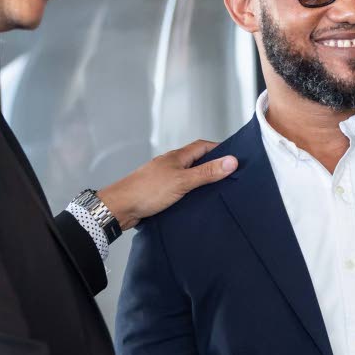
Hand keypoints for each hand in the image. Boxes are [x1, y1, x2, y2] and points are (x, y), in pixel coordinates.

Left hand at [97, 140, 236, 230]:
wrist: (120, 207)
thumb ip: (207, 172)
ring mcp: (165, 179)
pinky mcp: (160, 193)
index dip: (219, 149)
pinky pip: (181, 189)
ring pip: (188, 176)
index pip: (202, 146)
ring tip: (218, 191)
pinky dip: (191, 193)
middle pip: (196, 161)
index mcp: (177, 157)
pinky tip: (197, 203)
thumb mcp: (182, 181)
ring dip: (202, 181)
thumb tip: (232, 161)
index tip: (234, 156)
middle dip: (213, 166)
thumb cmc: (147, 191)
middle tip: (230, 175)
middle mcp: (171, 165)